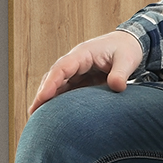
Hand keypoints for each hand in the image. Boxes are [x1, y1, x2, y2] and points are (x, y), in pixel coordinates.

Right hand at [29, 31, 143, 113]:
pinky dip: (58, 100)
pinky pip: (65, 90)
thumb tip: (117, 87)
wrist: (130, 44)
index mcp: (83, 53)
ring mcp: (76, 71)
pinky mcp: (80, 79)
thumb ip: (121, 73)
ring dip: (47, 99)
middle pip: (53, 77)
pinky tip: (53, 115)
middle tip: (33, 113)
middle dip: (42, 94)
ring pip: (56, 84)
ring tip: (37, 118)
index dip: (51, 82)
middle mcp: (75, 61)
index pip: (61, 68)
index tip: (42, 97)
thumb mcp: (127, 59)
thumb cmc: (126, 49)